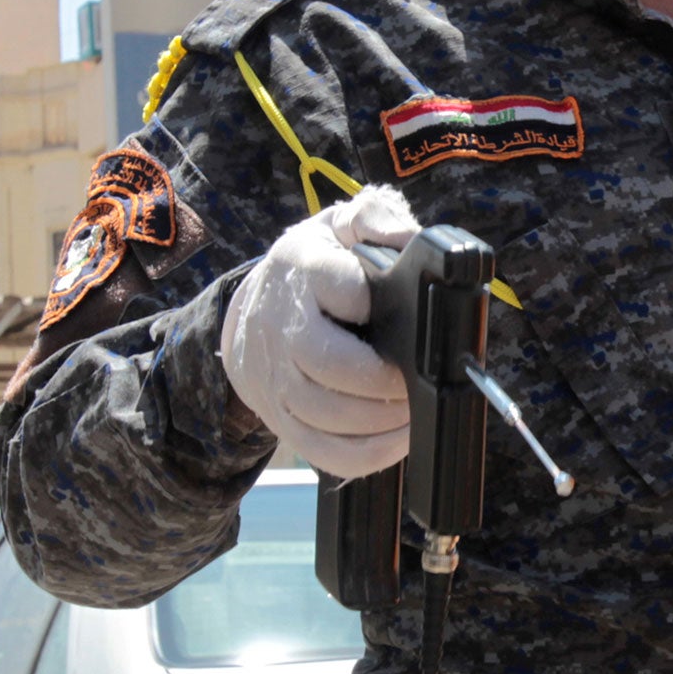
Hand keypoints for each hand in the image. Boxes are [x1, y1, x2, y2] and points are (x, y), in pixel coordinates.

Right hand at [221, 186, 420, 477]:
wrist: (257, 309)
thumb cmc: (320, 266)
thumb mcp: (342, 226)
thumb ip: (376, 219)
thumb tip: (411, 238)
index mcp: (304, 270)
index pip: (332, 283)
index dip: (363, 297)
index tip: (382, 305)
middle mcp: (282, 326)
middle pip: (324, 363)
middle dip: (380, 379)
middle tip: (415, 378)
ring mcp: (277, 378)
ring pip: (322, 413)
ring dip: (379, 420)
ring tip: (413, 409)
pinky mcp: (282, 418)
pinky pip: (323, 450)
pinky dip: (367, 453)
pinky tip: (398, 439)